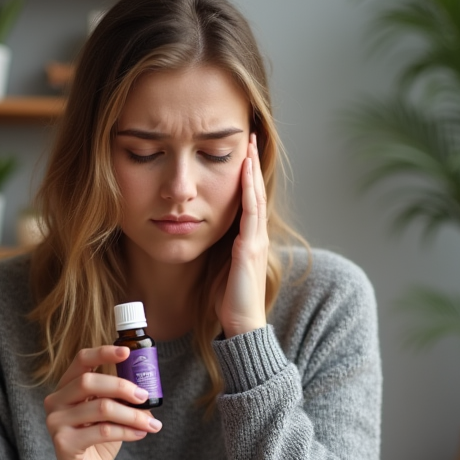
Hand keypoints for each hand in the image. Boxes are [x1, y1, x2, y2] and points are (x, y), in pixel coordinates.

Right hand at [43, 346, 161, 459]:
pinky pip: (102, 431)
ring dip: (132, 414)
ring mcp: (56, 422)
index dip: (103, 353)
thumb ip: (118, 396)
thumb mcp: (108, 413)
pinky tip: (140, 434)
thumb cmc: (98, 440)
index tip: (127, 351)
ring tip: (151, 423)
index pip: (81, 360)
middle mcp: (56, 401)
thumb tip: (146, 386)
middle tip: (145, 396)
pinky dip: (127, 431)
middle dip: (122, 386)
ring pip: (100, 407)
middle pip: (89, 382)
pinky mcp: (63, 443)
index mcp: (66, 387)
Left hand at [217, 133, 268, 337]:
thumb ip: (218, 248)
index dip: (246, 174)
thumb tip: (202, 231)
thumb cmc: (229, 301)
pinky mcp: (249, 248)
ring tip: (249, 144)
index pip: (249, 199)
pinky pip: (251, 212)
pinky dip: (249, 190)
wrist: (241, 325)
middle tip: (251, 134)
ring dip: (252, 169)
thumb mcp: (221, 267)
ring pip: (255, 196)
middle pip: (255, 191)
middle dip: (252, 162)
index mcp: (248, 239)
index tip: (242, 150)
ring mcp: (255, 241)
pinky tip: (245, 171)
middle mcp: (256, 236)